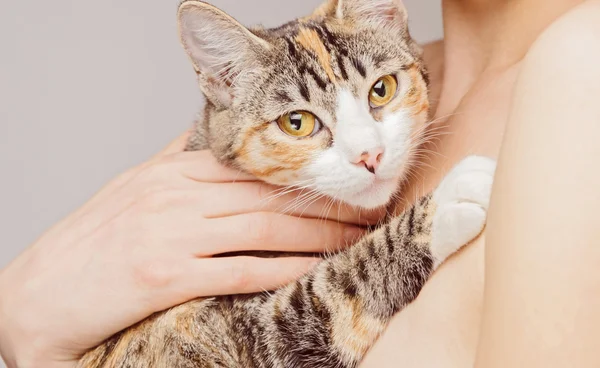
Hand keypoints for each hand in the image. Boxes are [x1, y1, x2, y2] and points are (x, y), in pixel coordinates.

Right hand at [0, 132, 382, 367]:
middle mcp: (176, 195)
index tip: (340, 185)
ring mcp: (171, 233)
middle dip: (326, 205)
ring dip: (317, 236)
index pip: (254, 168)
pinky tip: (311, 271)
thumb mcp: (135, 186)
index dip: (305, 177)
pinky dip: (281, 270)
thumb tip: (206, 134)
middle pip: (269, 196)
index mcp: (173, 171)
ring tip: (354, 241)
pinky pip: (239, 270)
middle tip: (366, 212)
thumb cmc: (92, 241)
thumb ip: (176, 159)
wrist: (40, 293)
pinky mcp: (166, 275)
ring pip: (263, 229)